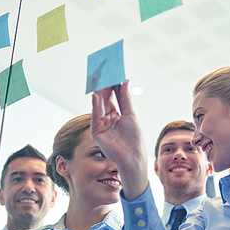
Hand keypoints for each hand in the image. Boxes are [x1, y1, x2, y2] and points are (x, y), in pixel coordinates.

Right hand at [91, 81, 147, 199]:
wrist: (132, 157)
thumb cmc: (134, 138)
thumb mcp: (131, 114)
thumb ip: (125, 98)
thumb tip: (125, 81)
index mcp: (117, 115)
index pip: (113, 96)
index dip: (112, 85)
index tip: (112, 72)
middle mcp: (108, 118)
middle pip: (105, 99)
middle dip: (104, 86)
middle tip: (103, 72)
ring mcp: (101, 125)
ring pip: (99, 106)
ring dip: (99, 92)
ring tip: (99, 80)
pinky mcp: (96, 132)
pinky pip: (95, 116)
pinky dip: (95, 106)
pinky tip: (96, 95)